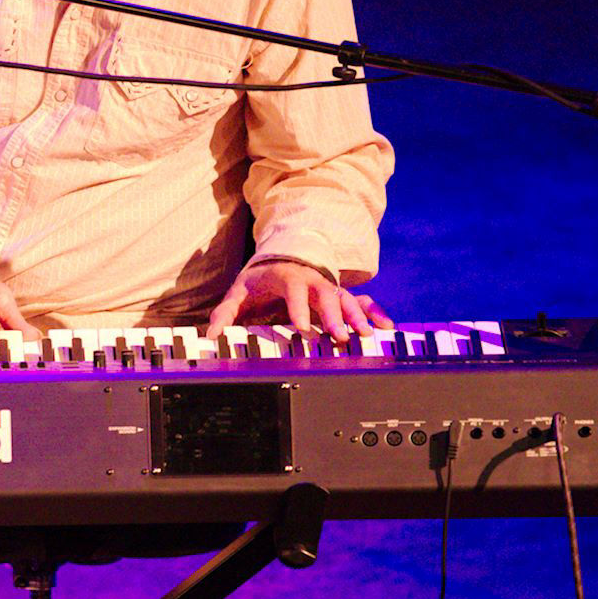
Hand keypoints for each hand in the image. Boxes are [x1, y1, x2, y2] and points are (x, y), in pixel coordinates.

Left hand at [205, 260, 393, 342]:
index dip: (299, 309)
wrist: (279, 261)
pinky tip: (386, 326)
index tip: (302, 328)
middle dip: (334, 316)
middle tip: (339, 337)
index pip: (294, 291)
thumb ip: (225, 313)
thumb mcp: (238, 292)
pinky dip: (374, 312)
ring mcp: (327, 287)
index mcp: (287, 277)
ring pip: (346, 299)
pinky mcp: (338, 295)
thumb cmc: (259, 280)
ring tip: (366, 335)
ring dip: (357, 316)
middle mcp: (311, 280)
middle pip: (326, 295)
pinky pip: (360, 301)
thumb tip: (211, 334)